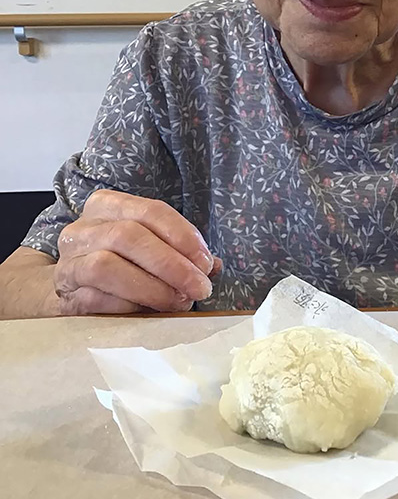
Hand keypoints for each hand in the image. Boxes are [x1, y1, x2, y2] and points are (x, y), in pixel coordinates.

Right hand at [54, 189, 221, 314]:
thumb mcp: (149, 245)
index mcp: (109, 205)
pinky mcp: (64, 294)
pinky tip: (149, 312)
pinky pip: (95, 299)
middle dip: (172, 264)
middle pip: (129, 236)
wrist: (70, 285)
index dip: (184, 236)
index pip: (151, 211)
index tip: (206, 262)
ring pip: (107, 266)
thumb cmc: (120, 260)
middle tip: (199, 287)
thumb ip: (180, 251)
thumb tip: (213, 266)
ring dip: (152, 287)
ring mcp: (69, 260)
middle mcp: (83, 227)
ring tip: (178, 301)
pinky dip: (129, 306)